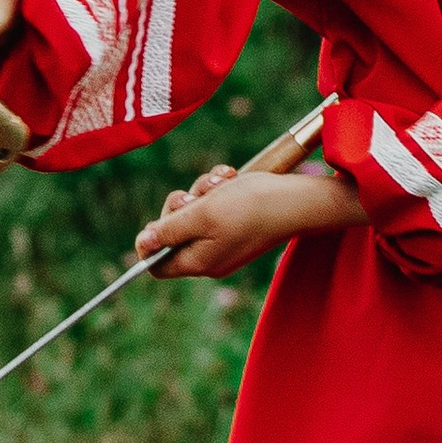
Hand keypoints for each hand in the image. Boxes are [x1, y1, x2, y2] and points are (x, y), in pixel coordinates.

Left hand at [135, 155, 365, 279]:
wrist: (298, 199)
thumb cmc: (251, 206)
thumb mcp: (202, 214)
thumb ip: (170, 230)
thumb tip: (143, 244)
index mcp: (200, 262)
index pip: (158, 265)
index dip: (150, 243)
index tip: (160, 220)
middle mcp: (211, 256)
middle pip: (174, 234)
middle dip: (180, 207)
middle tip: (194, 196)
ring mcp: (225, 240)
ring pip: (194, 214)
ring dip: (201, 192)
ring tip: (222, 181)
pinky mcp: (238, 224)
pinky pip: (215, 206)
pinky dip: (219, 190)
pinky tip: (231, 177)